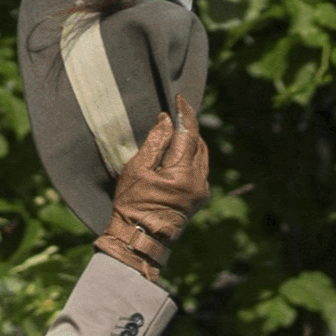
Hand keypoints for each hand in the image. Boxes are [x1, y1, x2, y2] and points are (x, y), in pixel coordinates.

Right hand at [100, 94, 211, 279]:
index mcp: (183, 173)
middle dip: (189, 126)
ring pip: (202, 156)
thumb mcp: (138, 168)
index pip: (189, 134)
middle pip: (199, 144)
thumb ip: (155, 142)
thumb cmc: (133, 203)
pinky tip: (178, 150)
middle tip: (175, 113)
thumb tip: (167, 120)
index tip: (180, 98)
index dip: (186, 114)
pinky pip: (200, 168)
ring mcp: (201, 191)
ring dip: (191, 140)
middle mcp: (199, 181)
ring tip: (176, 129)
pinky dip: (191, 155)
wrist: (140, 237)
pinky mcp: (200, 197)